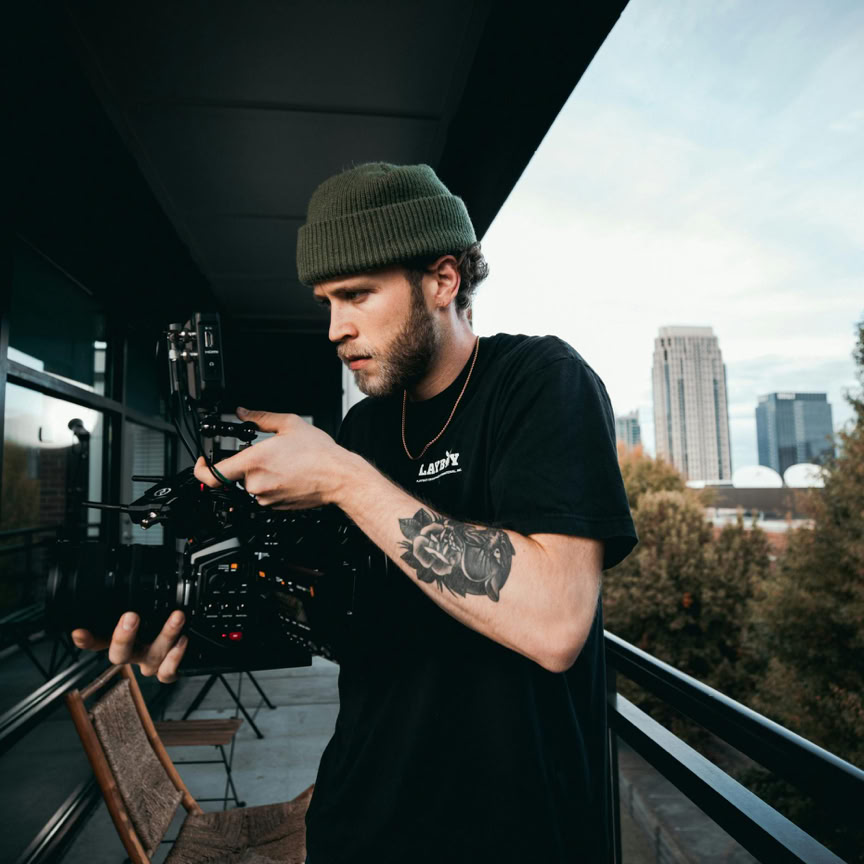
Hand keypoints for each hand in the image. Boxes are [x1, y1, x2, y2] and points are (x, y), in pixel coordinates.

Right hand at [71, 610, 188, 683]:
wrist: (186, 646)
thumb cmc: (161, 624)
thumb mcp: (147, 609)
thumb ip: (134, 599)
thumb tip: (129, 580)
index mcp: (122, 640)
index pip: (97, 641)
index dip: (87, 639)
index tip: (79, 632)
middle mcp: (134, 653)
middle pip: (119, 655)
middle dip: (123, 637)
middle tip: (131, 617)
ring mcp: (150, 663)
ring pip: (152, 656)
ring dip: (165, 635)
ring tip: (177, 617)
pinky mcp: (168, 671)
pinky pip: (168, 672)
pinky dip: (176, 657)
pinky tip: (182, 640)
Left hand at [194, 407, 351, 508]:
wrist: (339, 478)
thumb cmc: (319, 454)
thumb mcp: (289, 424)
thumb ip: (259, 418)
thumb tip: (242, 413)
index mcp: (254, 462)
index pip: (212, 475)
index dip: (200, 470)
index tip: (202, 462)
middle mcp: (256, 483)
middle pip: (235, 476)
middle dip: (245, 464)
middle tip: (265, 455)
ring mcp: (265, 498)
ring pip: (251, 485)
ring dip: (260, 474)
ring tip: (283, 463)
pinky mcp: (276, 506)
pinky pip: (264, 495)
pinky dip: (271, 484)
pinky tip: (289, 474)